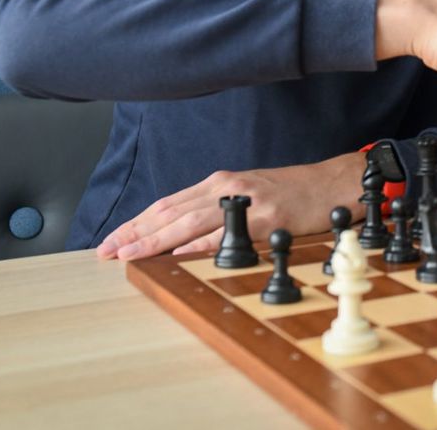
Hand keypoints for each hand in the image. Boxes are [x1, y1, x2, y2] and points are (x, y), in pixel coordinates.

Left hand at [95, 153, 364, 260]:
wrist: (330, 184)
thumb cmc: (289, 194)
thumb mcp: (245, 196)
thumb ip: (213, 212)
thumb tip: (178, 237)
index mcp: (216, 183)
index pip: (165, 205)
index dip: (136, 223)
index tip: (112, 239)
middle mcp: (223, 187)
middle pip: (168, 212)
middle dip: (134, 233)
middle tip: (106, 251)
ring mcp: (243, 200)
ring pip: (187, 222)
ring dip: (154, 240)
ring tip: (129, 254)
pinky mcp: (264, 215)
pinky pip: (225, 232)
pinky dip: (197, 244)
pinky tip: (176, 253)